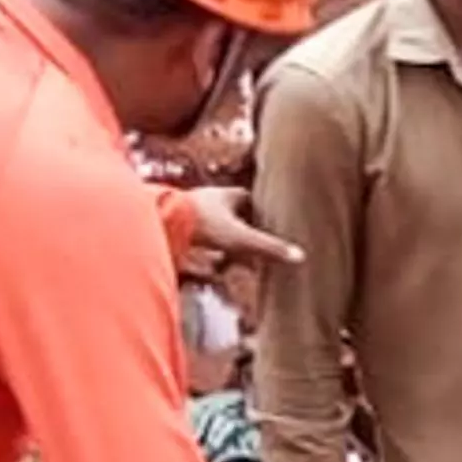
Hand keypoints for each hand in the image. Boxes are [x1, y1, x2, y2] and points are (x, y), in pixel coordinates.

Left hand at [176, 187, 302, 280]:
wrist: (162, 222)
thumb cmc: (202, 224)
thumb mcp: (241, 239)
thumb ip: (268, 248)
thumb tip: (299, 257)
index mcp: (227, 195)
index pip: (251, 200)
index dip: (263, 212)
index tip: (273, 224)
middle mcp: (210, 200)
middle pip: (234, 215)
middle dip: (244, 231)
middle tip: (255, 248)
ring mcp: (193, 212)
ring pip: (216, 227)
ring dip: (224, 243)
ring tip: (232, 261)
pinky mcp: (179, 226)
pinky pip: (199, 238)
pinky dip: (207, 251)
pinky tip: (210, 266)